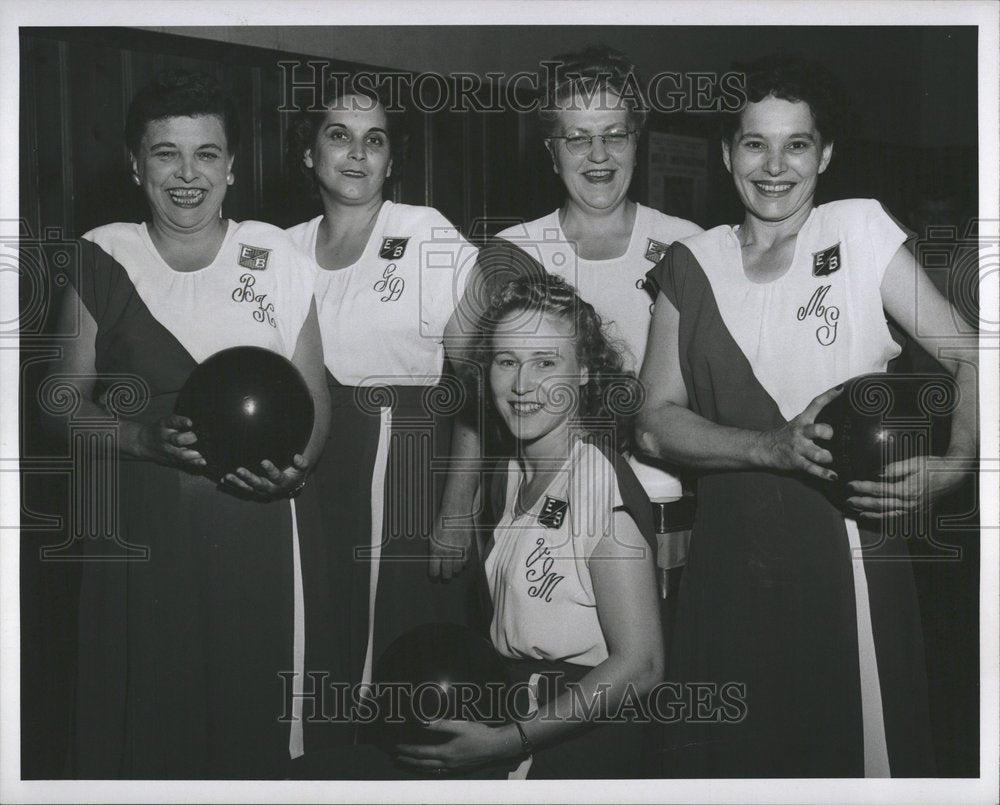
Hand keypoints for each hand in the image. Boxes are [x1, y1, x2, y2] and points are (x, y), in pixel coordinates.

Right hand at [135, 414, 205, 468]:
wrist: (144, 443)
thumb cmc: (161, 430)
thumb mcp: (167, 422)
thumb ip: (180, 422)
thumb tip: (199, 424)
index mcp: (165, 425)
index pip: (173, 421)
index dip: (182, 422)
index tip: (189, 423)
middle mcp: (166, 438)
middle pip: (177, 439)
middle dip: (189, 439)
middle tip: (196, 438)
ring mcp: (168, 450)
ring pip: (181, 454)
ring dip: (193, 455)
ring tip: (201, 454)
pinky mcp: (171, 459)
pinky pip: (184, 462)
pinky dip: (194, 462)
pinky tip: (202, 462)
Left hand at [223, 454, 308, 498]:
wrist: (291, 486)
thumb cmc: (295, 472)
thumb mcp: (302, 468)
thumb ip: (302, 463)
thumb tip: (296, 457)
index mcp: (283, 483)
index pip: (277, 477)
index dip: (271, 470)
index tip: (263, 462)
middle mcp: (272, 489)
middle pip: (259, 485)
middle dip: (249, 478)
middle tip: (239, 470)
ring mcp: (261, 492)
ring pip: (248, 489)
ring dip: (237, 483)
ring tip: (227, 476)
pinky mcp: (254, 493)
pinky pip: (243, 490)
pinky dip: (233, 486)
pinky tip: (223, 479)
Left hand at [396, 719, 520, 772]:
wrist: (497, 746)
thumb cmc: (479, 734)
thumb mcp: (460, 726)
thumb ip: (440, 725)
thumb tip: (423, 722)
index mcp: (446, 753)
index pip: (421, 753)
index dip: (408, 751)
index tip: (397, 748)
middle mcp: (447, 763)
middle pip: (422, 764)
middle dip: (408, 761)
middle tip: (396, 758)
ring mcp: (453, 768)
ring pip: (429, 770)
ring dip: (416, 767)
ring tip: (407, 763)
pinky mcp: (459, 769)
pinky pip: (438, 772)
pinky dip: (428, 770)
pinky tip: (428, 767)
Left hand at [428, 516, 472, 580]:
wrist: (456, 512)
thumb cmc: (443, 522)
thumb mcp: (433, 538)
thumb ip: (434, 551)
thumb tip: (435, 562)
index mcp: (435, 551)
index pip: (434, 572)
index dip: (434, 577)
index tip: (435, 578)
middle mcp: (447, 553)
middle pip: (446, 574)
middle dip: (445, 577)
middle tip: (445, 577)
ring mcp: (458, 552)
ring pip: (457, 570)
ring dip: (455, 571)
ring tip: (453, 569)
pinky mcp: (468, 549)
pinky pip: (466, 563)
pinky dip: (464, 565)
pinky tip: (461, 563)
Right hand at [755, 386, 841, 481]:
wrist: (763, 448)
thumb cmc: (785, 436)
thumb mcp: (797, 424)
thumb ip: (814, 422)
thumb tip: (836, 420)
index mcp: (802, 421)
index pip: (816, 404)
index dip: (828, 395)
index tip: (841, 388)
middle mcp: (800, 433)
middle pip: (816, 429)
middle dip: (827, 432)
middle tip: (831, 436)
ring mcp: (798, 448)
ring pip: (816, 453)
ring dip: (827, 457)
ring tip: (831, 458)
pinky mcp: (796, 462)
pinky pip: (812, 468)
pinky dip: (824, 473)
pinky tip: (833, 476)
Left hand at [845, 455, 964, 520]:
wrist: (954, 475)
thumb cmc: (934, 466)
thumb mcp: (914, 462)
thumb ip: (895, 468)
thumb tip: (878, 474)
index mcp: (907, 490)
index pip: (878, 490)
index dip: (862, 488)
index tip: (850, 485)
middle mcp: (910, 503)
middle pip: (879, 505)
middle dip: (861, 502)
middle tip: (847, 500)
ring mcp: (914, 510)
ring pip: (886, 515)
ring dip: (869, 513)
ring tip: (855, 511)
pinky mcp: (917, 513)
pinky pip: (896, 518)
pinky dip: (883, 518)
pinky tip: (874, 517)